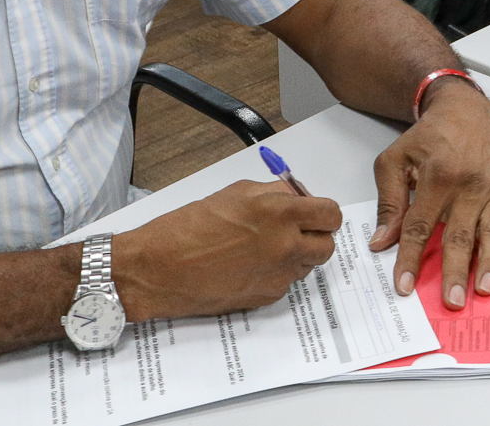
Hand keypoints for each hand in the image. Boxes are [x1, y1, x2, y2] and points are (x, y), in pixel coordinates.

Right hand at [113, 180, 341, 321]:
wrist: (159, 268)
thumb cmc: (189, 227)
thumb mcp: (237, 193)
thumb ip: (274, 195)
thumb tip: (296, 198)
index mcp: (280, 214)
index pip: (330, 214)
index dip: (323, 213)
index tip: (315, 213)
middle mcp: (285, 246)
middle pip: (327, 245)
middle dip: (315, 236)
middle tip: (296, 230)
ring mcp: (277, 276)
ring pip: (308, 265)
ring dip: (297, 255)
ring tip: (266, 247)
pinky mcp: (266, 297)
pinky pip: (285, 282)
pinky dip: (276, 273)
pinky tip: (249, 265)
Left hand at [371, 83, 489, 308]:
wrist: (464, 111)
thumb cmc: (429, 137)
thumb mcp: (395, 160)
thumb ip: (389, 202)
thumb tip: (383, 241)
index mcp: (437, 177)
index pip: (420, 226)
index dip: (410, 257)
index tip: (404, 285)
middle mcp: (467, 185)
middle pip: (459, 234)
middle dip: (455, 270)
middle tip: (453, 299)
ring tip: (486, 288)